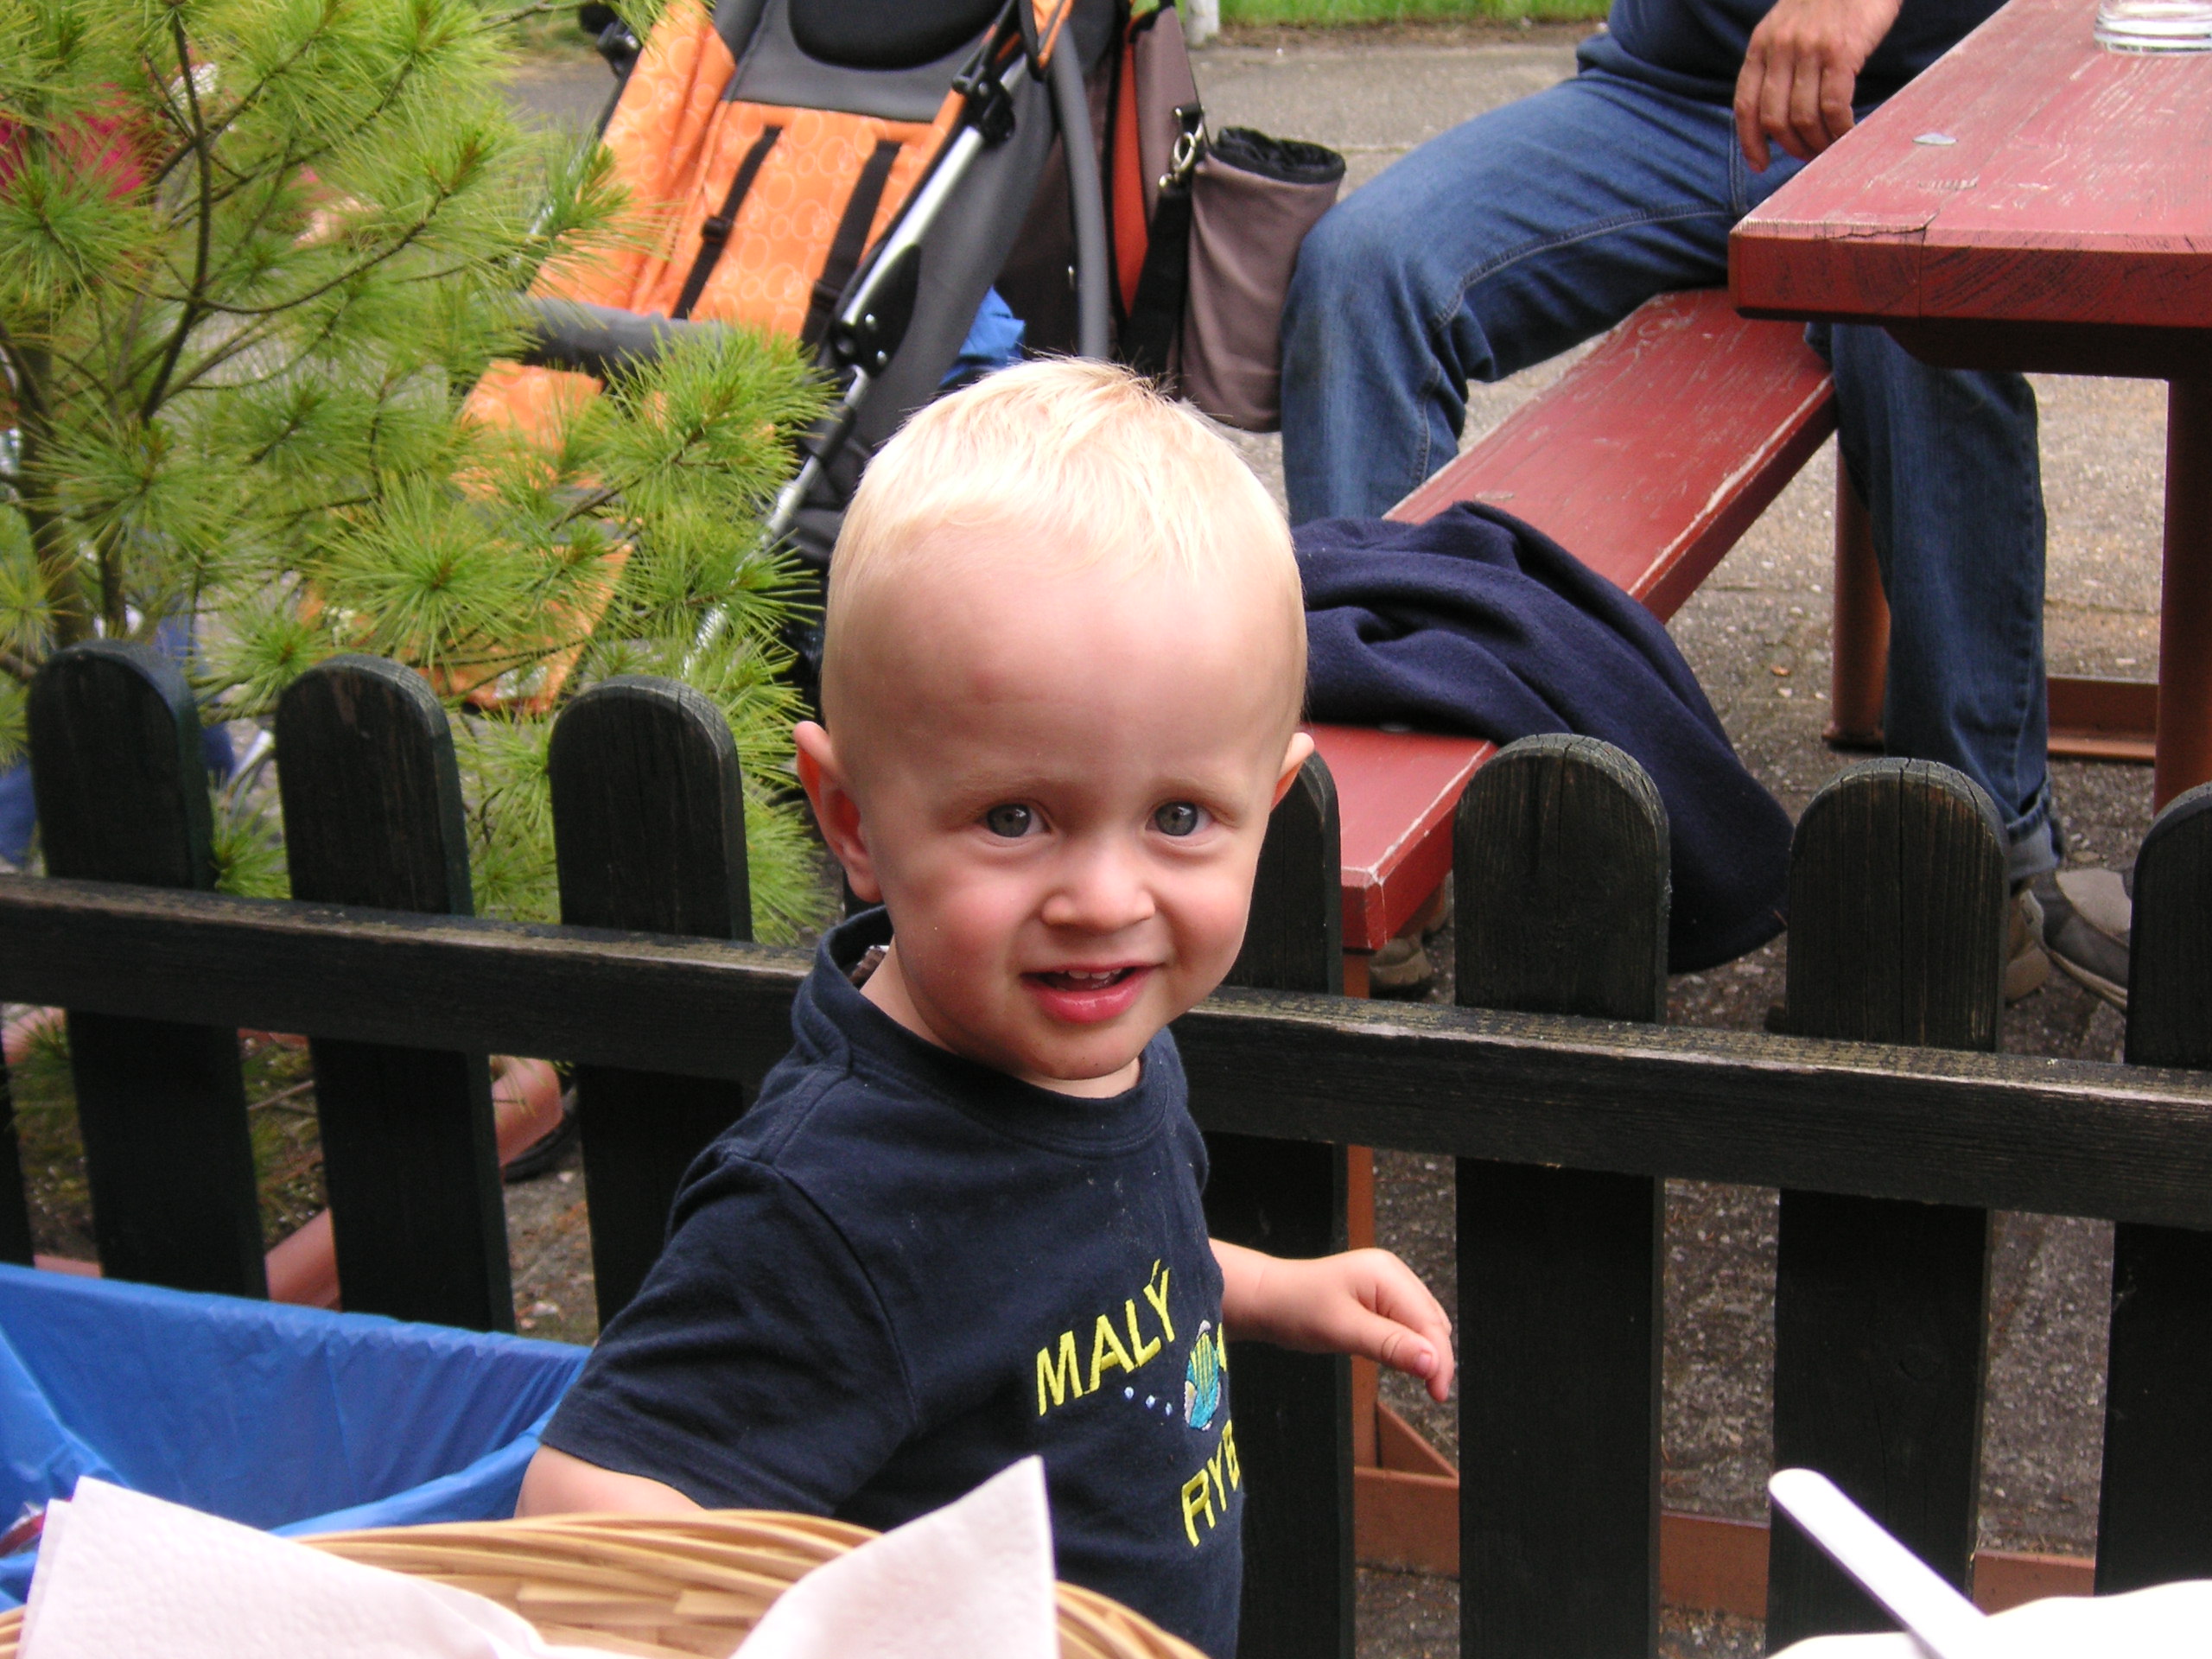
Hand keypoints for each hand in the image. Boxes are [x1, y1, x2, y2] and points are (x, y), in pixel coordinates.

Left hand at [1213, 1241, 1455, 1402]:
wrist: (1265, 1300)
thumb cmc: (1295, 1309)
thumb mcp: (1344, 1331)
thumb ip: (1391, 1345)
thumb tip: (1432, 1362)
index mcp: (1386, 1274)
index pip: (1429, 1322)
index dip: (1439, 1360)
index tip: (1438, 1394)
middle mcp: (1391, 1273)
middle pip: (1431, 1322)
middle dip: (1435, 1356)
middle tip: (1432, 1393)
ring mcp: (1385, 1283)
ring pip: (1422, 1324)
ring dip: (1423, 1351)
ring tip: (1420, 1380)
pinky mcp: (1377, 1296)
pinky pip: (1405, 1323)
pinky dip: (1408, 1344)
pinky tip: (1401, 1359)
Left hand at [1733, 0, 1902, 169]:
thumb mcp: (1787, 25)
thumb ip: (1778, 61)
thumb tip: (1777, 114)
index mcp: (1761, 44)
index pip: (1745, 104)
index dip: (1750, 141)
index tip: (1760, 164)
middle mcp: (1780, 48)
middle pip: (1774, 118)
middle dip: (1790, 146)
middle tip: (1808, 156)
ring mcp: (1810, 50)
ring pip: (1804, 117)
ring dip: (1817, 142)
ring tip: (1830, 148)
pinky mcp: (1841, 51)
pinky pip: (1834, 106)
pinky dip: (1839, 129)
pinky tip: (1848, 133)